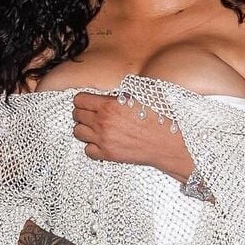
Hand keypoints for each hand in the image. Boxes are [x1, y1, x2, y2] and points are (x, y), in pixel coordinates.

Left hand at [72, 92, 189, 177]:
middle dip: (83, 113)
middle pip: (76, 115)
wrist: (168, 143)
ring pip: (78, 132)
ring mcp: (103, 140)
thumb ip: (123, 92)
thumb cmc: (158, 118)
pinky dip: (92, 146)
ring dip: (85, 129)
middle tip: (92, 114)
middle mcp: (103, 122)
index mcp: (109, 104)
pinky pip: (87, 150)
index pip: (80, 100)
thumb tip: (116, 89)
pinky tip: (101, 142)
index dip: (83, 100)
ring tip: (95, 128)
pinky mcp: (108, 154)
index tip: (89, 102)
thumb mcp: (141, 95)